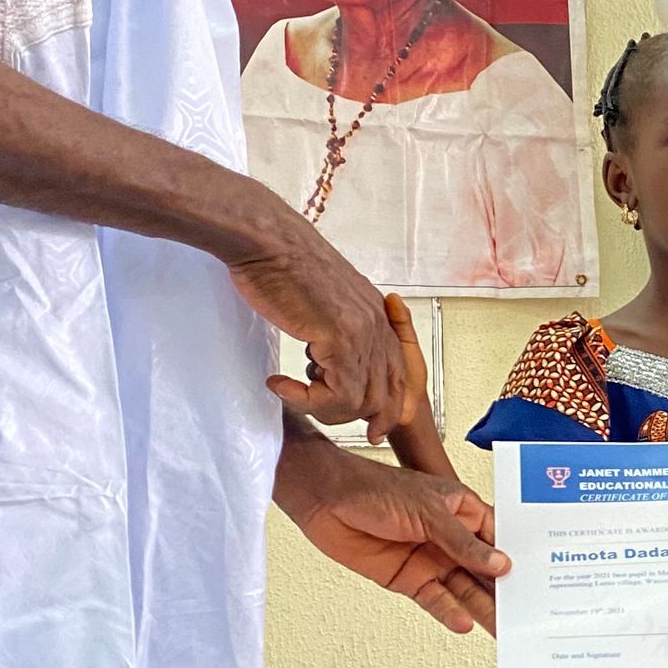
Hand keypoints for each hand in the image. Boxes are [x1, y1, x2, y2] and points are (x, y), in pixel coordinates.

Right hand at [226, 210, 408, 442]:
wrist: (268, 240)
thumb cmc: (282, 263)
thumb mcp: (322, 297)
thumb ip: (334, 324)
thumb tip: (324, 347)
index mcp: (375, 314)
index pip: (399, 371)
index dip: (390, 404)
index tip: (375, 426)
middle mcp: (376, 325)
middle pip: (388, 392)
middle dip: (366, 418)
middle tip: (333, 419)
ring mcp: (362, 332)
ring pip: (360, 400)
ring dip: (324, 408)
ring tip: (293, 392)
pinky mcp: (341, 339)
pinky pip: (335, 394)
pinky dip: (304, 400)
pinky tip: (279, 384)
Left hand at [274, 429, 507, 633]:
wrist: (326, 500)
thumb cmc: (377, 489)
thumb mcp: (429, 512)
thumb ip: (464, 543)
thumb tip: (501, 564)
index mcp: (463, 511)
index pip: (499, 538)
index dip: (519, 557)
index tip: (542, 579)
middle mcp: (451, 538)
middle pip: (485, 569)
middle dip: (506, 590)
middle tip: (530, 614)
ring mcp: (431, 560)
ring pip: (464, 589)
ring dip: (483, 607)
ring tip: (506, 629)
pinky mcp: (408, 579)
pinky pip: (435, 599)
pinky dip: (450, 612)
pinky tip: (466, 623)